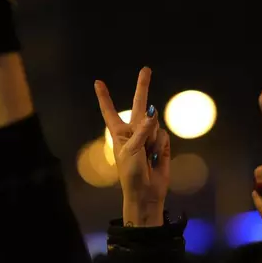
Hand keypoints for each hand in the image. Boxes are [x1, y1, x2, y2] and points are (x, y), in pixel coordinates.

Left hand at [94, 67, 170, 226]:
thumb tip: (153, 111)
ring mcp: (148, 137)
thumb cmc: (131, 173)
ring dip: (152, 139)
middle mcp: (134, 131)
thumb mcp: (131, 150)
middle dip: (142, 87)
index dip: (104, 97)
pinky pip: (164, 136)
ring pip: (155, 124)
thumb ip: (142, 130)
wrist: (146, 193)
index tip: (97, 82)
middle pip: (139, 105)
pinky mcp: (162, 144)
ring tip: (147, 156)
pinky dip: (161, 146)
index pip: (110, 111)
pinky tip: (156, 158)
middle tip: (146, 69)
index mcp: (119, 133)